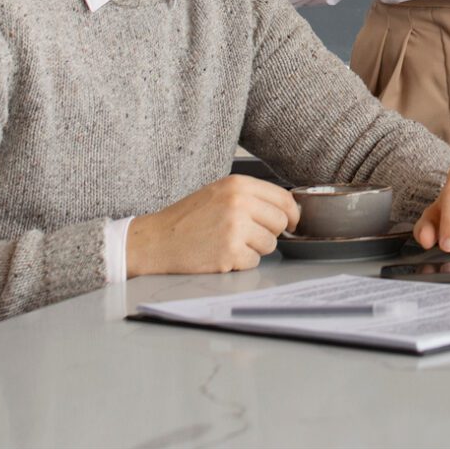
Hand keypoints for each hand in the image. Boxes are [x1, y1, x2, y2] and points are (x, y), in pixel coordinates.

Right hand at [127, 174, 301, 275]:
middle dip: (269, 233)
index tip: (292, 223)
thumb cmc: (187, 218)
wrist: (157, 240)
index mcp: (238, 185)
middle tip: (247, 235)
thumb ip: (251, 197)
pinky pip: (253, 261)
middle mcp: (239, 203)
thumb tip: (286, 210)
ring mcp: (235, 228)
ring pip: (269, 244)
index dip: (292, 214)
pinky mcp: (229, 253)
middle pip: (280, 223)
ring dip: (254, 248)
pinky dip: (240, 263)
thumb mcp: (219, 192)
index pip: (283, 199)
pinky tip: (221, 254)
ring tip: (228, 242)